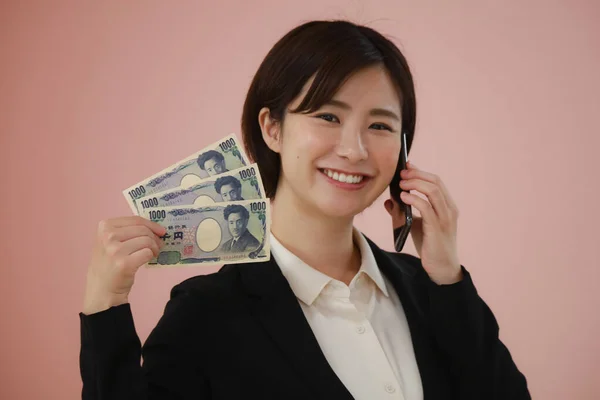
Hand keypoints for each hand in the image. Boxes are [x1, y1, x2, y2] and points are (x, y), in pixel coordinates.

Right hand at [82, 216, 165, 314]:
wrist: (101, 288)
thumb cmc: (109, 263)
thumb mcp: (110, 241)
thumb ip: (127, 231)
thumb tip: (156, 228)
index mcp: (104, 226)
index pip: (135, 219)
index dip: (152, 224)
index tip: (160, 231)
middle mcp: (108, 236)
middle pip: (143, 230)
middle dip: (155, 237)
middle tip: (159, 245)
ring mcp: (115, 250)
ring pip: (147, 241)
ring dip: (154, 247)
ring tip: (153, 253)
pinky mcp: (124, 263)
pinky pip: (147, 253)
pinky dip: (151, 256)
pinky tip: (148, 260)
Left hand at [384, 161, 462, 284]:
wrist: (441, 267)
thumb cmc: (429, 245)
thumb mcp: (415, 224)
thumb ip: (404, 212)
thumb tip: (389, 200)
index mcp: (447, 205)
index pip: (436, 181)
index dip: (420, 171)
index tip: (406, 165)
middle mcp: (449, 209)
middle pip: (435, 181)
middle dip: (416, 174)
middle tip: (400, 173)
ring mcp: (445, 218)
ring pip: (433, 191)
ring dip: (414, 184)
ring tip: (401, 184)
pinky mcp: (437, 228)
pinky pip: (426, 208)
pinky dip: (414, 199)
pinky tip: (403, 197)